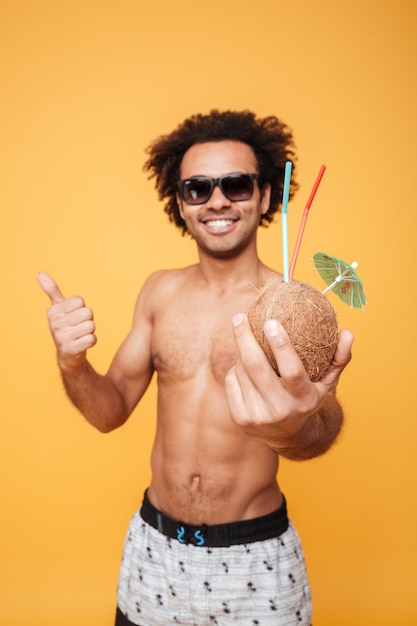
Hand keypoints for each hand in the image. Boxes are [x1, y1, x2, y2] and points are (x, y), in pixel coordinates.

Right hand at [37, 272, 96, 368]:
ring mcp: (61, 337)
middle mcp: (55, 323)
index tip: (74, 316)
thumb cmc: (65, 326)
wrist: (67, 354)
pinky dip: (91, 341)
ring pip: (91, 325)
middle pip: (88, 312)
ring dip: (90, 331)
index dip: (81, 308)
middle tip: (78, 327)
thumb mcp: (58, 308)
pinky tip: (82, 344)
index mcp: (53, 310)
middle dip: (87, 320)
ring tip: (80, 335)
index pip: (80, 301)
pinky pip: (93, 339)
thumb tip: (40, 273)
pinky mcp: (70, 349)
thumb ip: (52, 291)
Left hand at [225, 313, 352, 444]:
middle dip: (245, 338)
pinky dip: (236, 369)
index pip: (292, 371)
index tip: (271, 321)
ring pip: (241, 371)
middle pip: (257, 367)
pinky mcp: (240, 420)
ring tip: (249, 345)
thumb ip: (339, 357)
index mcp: (305, 400)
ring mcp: (258, 417)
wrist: (288, 436)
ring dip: (243, 354)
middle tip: (240, 317)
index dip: (281, 345)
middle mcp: (280, 411)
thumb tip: (348, 333)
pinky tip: (243, 367)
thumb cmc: (308, 397)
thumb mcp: (327, 382)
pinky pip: (231, 381)